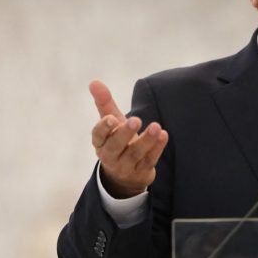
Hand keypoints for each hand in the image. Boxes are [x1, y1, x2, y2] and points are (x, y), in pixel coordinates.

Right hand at [89, 80, 168, 197]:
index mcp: (101, 143)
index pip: (98, 136)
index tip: (112, 118)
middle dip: (125, 133)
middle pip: (116, 145)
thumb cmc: (117, 142)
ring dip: (146, 140)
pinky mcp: (142, 172)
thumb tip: (94, 81)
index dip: (104, 128)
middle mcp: (110, 156)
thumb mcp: (111, 124)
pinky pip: (150, 160)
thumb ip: (104, 103)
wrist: (125, 176)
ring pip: (135, 154)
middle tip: (136, 119)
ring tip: (156, 126)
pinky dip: (157, 148)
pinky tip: (164, 135)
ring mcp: (126, 166)